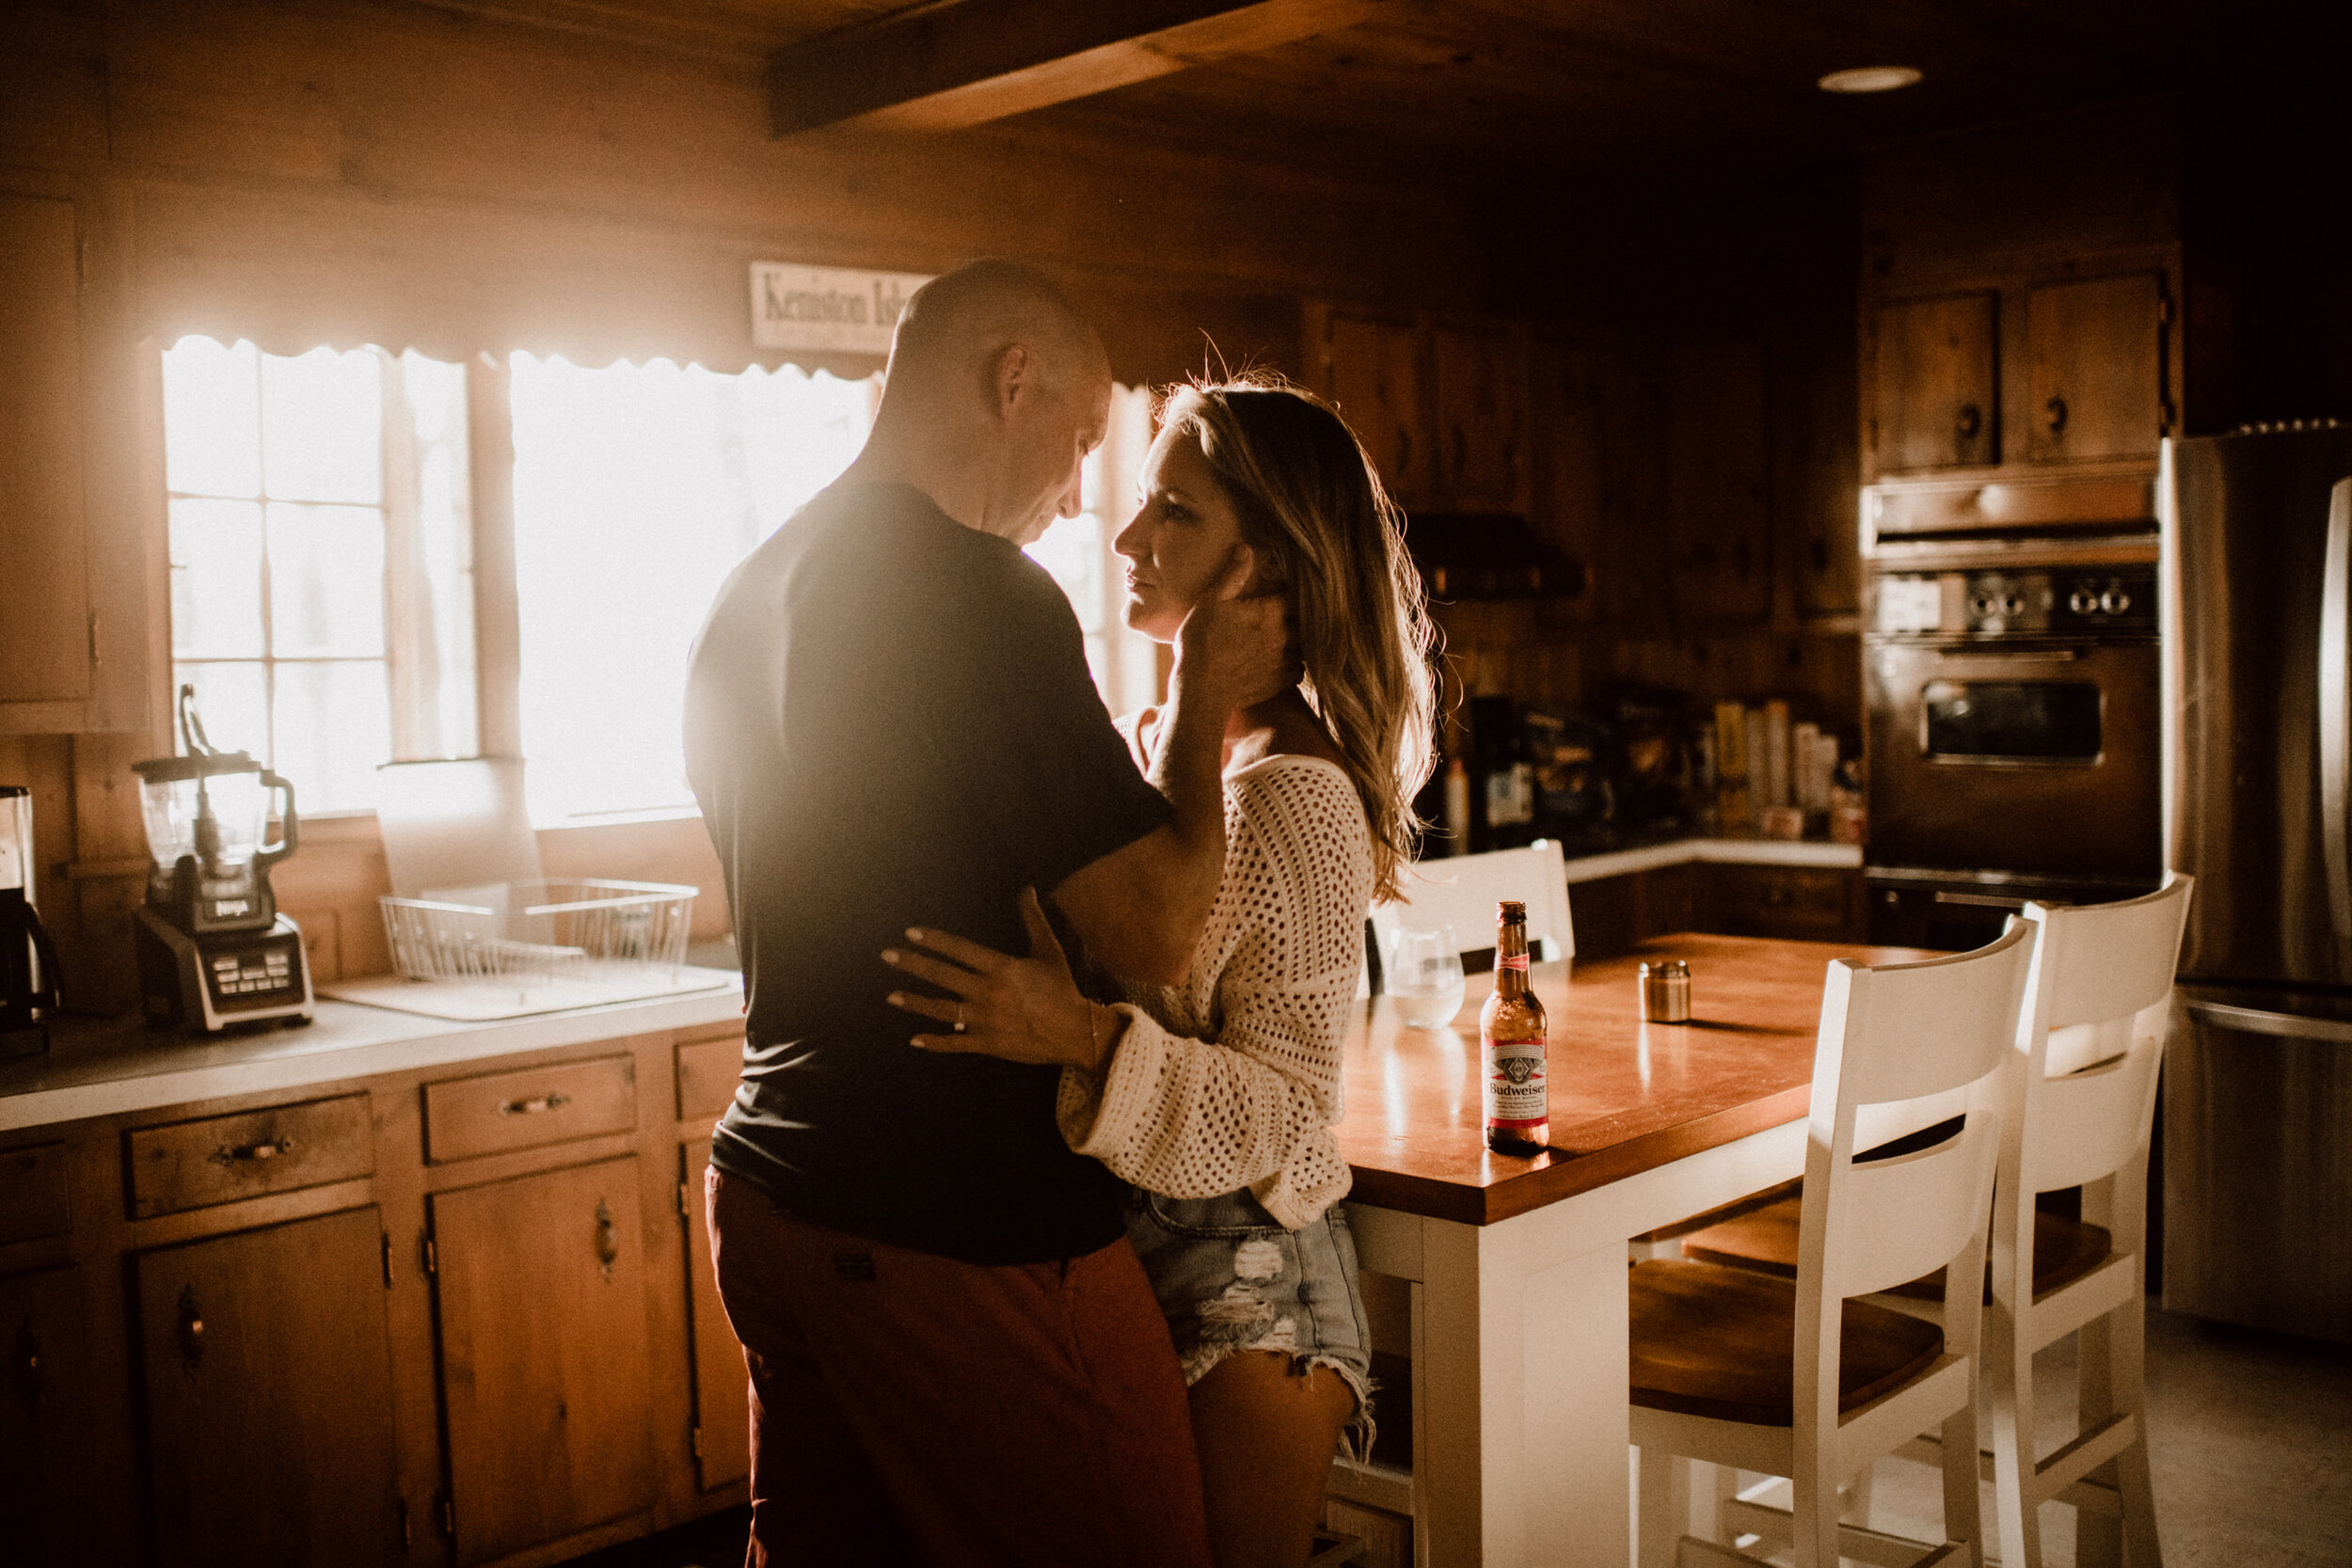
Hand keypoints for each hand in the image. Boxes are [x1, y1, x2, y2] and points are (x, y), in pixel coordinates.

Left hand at [883, 888, 1116, 1069]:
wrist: (1076, 1032)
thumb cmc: (1062, 988)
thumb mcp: (1048, 950)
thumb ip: (1033, 919)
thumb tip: (1026, 889)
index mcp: (1001, 968)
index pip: (960, 950)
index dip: (934, 940)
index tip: (910, 933)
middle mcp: (988, 992)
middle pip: (942, 975)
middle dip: (912, 964)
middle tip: (887, 955)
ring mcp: (984, 1019)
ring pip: (941, 1009)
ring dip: (914, 1002)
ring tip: (891, 995)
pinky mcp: (986, 1042)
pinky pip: (955, 1042)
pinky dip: (934, 1042)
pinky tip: (915, 1039)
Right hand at [1173, 545, 1293, 712]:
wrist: (1201, 691)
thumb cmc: (1200, 644)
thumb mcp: (1210, 603)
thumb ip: (1232, 576)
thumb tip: (1245, 548)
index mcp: (1269, 612)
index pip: (1295, 593)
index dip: (1290, 589)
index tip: (1283, 588)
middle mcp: (1284, 635)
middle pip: (1305, 618)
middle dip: (1299, 613)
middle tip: (1287, 610)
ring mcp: (1285, 660)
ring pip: (1306, 644)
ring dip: (1300, 639)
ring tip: (1288, 634)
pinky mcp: (1281, 682)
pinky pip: (1300, 669)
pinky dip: (1295, 663)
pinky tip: (1283, 659)